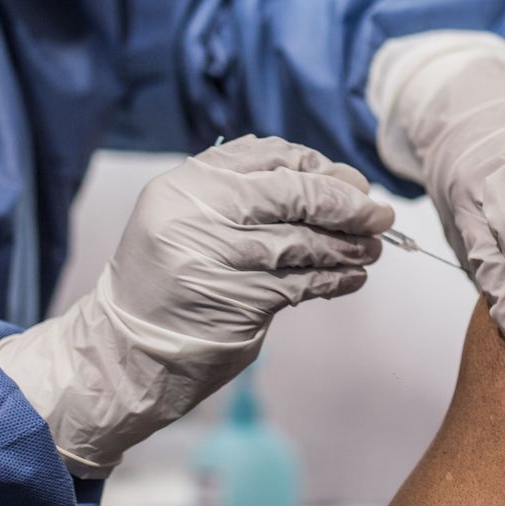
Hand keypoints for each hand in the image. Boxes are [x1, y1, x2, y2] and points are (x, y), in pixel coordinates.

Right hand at [0, 136, 391, 474]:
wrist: (126, 349)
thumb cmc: (169, 280)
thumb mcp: (191, 218)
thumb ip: (248, 194)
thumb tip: (335, 183)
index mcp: (187, 183)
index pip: (268, 156)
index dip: (318, 167)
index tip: (349, 182)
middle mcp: (198, 213)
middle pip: (291, 194)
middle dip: (344, 203)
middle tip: (378, 213)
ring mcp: (217, 257)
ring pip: (303, 241)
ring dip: (347, 245)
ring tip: (373, 248)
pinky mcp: (238, 301)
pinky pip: (302, 284)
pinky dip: (335, 280)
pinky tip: (352, 277)